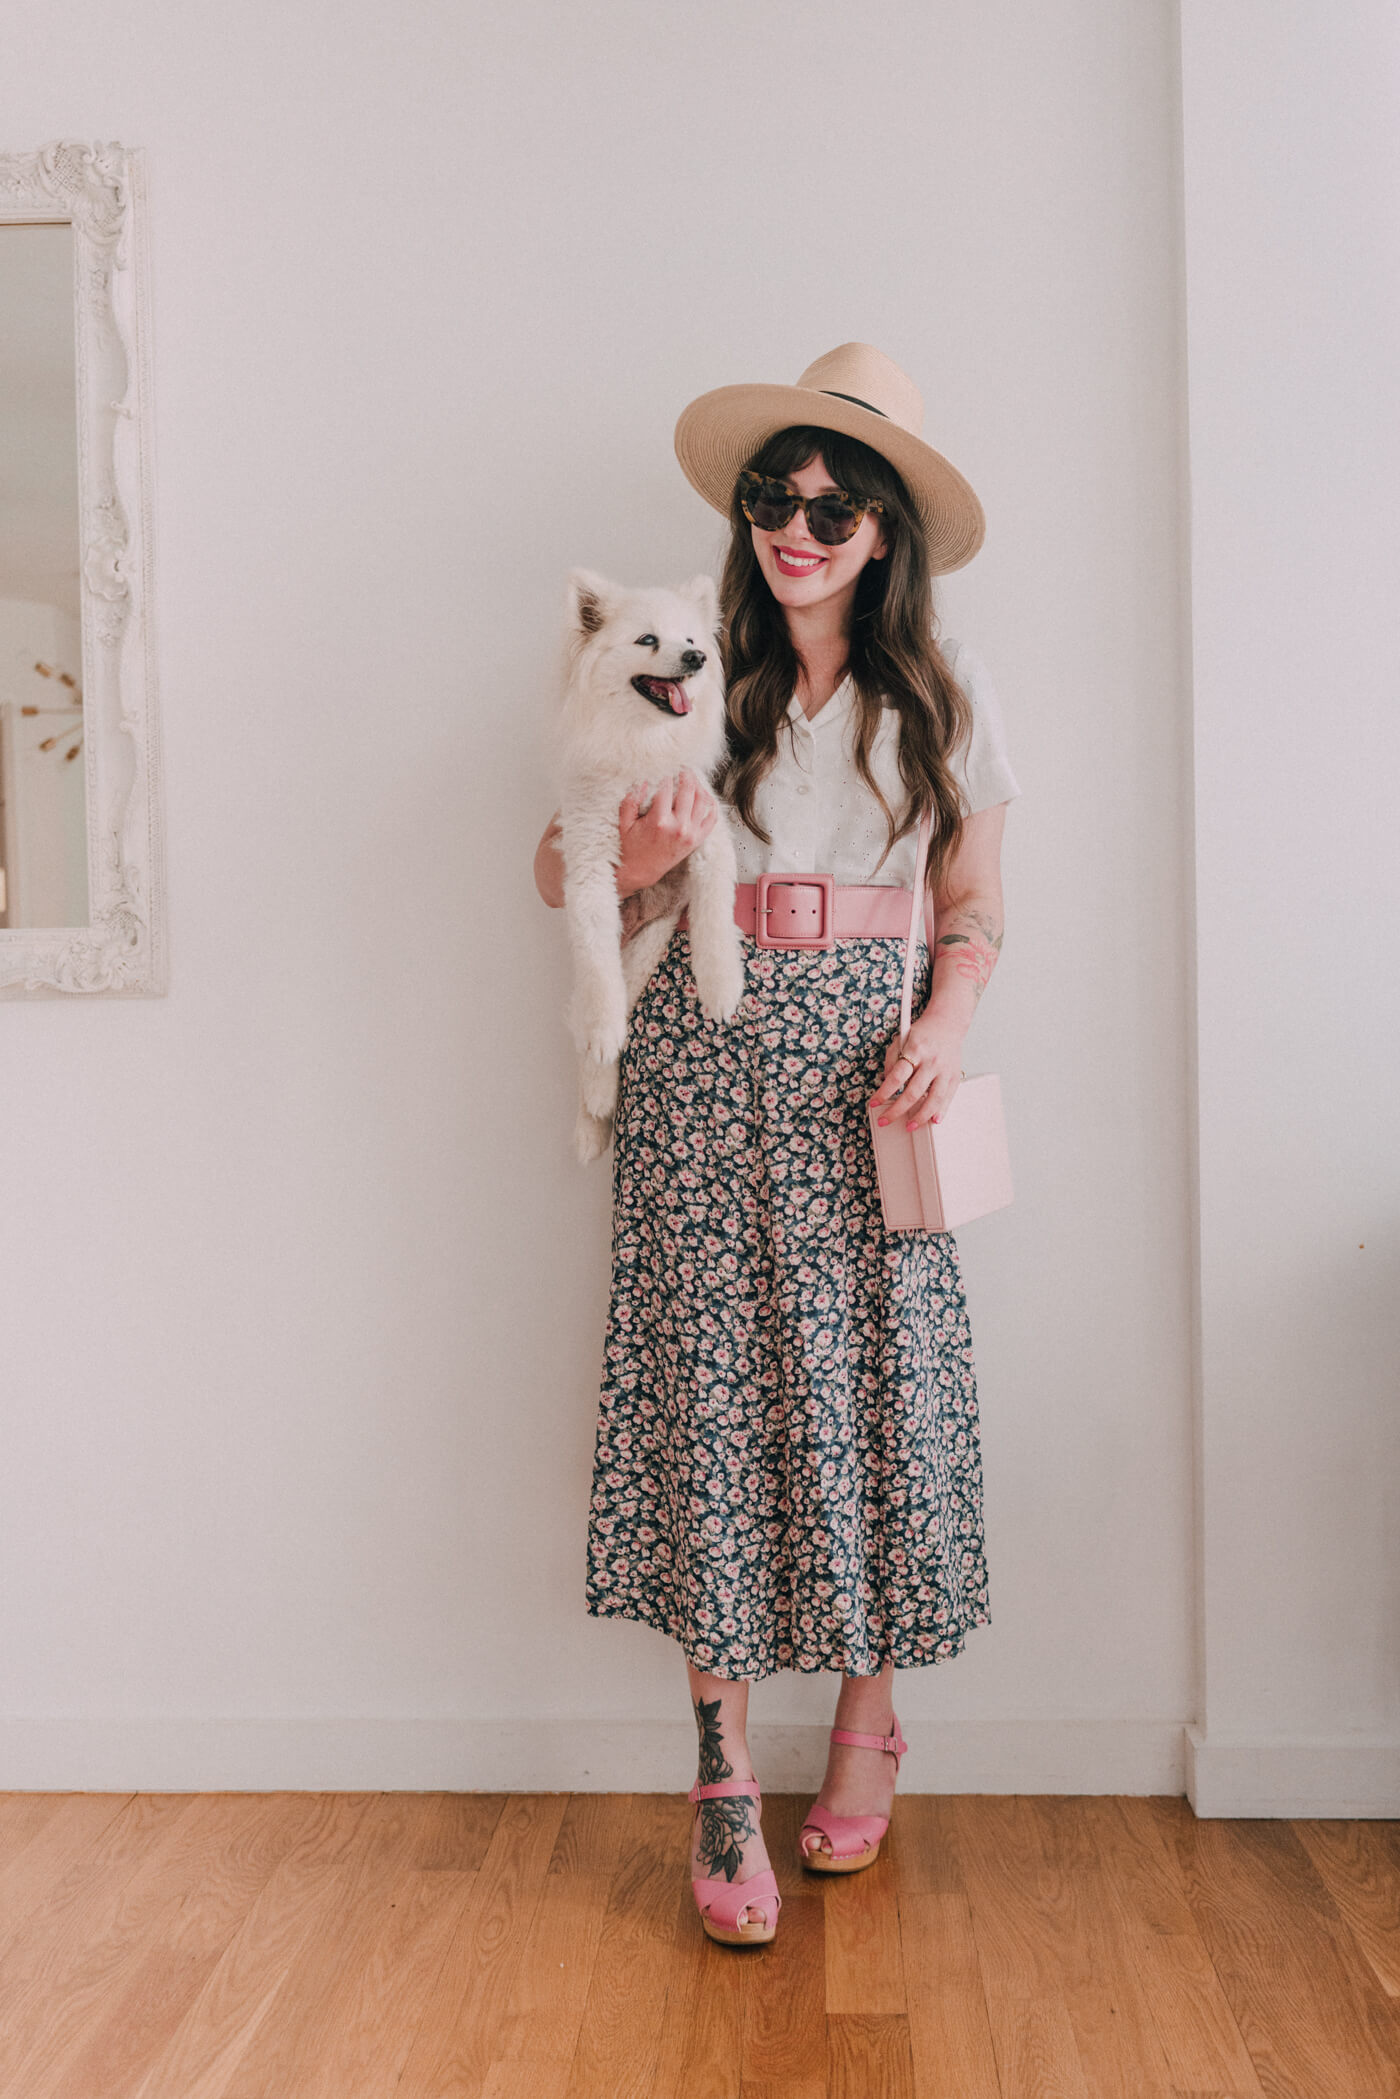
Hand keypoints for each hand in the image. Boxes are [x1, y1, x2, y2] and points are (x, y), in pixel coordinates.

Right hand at [616, 768, 718, 896]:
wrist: (641, 871)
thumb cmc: (630, 847)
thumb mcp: (624, 823)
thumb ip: (632, 799)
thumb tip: (644, 780)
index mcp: (659, 821)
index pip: (667, 787)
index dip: (666, 772)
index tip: (666, 765)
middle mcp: (678, 827)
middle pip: (688, 789)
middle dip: (685, 774)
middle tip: (682, 766)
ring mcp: (691, 834)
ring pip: (702, 800)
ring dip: (698, 785)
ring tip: (691, 778)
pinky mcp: (697, 840)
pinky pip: (711, 818)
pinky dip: (710, 804)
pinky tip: (703, 795)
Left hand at [868, 1011, 968, 1131]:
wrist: (948, 1023)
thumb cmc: (923, 1033)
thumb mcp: (901, 1040)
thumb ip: (892, 1061)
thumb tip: (887, 1084)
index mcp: (916, 1050)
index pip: (897, 1077)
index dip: (883, 1092)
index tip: (874, 1103)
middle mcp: (932, 1061)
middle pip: (913, 1093)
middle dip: (896, 1110)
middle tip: (885, 1120)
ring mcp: (945, 1070)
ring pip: (932, 1099)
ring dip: (920, 1116)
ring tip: (909, 1126)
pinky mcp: (954, 1076)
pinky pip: (948, 1098)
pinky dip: (941, 1111)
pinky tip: (933, 1120)